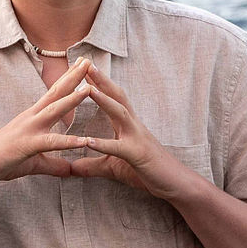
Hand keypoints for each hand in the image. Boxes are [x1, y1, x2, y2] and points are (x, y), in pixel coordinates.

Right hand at [0, 57, 92, 186]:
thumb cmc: (1, 159)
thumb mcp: (34, 162)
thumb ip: (54, 164)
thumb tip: (70, 170)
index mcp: (33, 117)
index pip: (54, 93)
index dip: (68, 78)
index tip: (82, 64)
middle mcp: (31, 118)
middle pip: (55, 93)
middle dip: (73, 77)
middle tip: (88, 60)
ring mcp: (28, 129)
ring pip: (54, 111)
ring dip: (72, 99)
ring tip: (90, 89)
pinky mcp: (26, 146)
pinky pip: (51, 143)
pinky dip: (68, 142)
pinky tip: (84, 141)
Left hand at [71, 63, 199, 200]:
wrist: (176, 183)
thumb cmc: (148, 172)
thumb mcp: (114, 168)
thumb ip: (92, 165)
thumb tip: (71, 169)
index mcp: (127, 125)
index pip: (112, 98)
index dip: (99, 82)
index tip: (84, 68)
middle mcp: (133, 126)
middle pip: (117, 97)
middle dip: (101, 80)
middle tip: (85, 64)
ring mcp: (137, 138)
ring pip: (120, 113)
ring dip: (104, 100)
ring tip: (87, 89)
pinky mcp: (138, 156)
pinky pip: (119, 149)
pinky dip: (104, 144)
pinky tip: (88, 142)